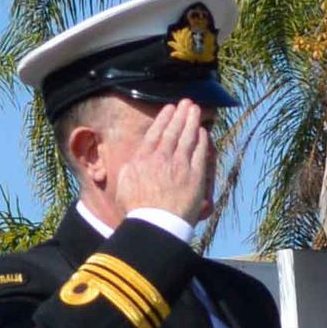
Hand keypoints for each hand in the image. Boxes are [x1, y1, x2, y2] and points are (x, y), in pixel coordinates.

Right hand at [109, 99, 215, 227]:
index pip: (154, 134)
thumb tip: (132, 161)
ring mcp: (179, 166)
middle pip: (173, 131)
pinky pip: (199, 152)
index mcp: (142, 160)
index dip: (163, 119)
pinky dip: (201, 140)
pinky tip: (203, 132)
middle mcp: (161, 158)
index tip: (168, 109)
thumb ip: (128, 170)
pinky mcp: (195, 176)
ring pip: (187, 137)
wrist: (155, 224)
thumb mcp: (123, 187)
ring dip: (192, 121)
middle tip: (186, 103)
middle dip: (180, 114)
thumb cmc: (137, 211)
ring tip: (195, 110)